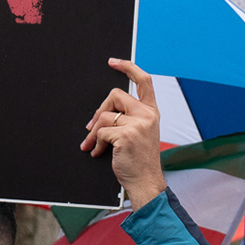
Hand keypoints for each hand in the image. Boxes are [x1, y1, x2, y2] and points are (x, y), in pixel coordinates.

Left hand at [81, 59, 165, 207]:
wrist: (146, 182)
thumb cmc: (141, 161)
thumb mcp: (142, 134)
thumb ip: (130, 118)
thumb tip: (103, 112)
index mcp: (152, 112)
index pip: (143, 80)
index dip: (128, 67)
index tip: (113, 62)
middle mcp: (147, 115)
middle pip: (115, 94)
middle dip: (100, 110)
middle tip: (92, 126)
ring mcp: (138, 124)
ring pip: (104, 116)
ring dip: (93, 132)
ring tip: (92, 144)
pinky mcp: (126, 135)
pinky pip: (101, 131)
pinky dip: (96, 143)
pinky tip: (98, 152)